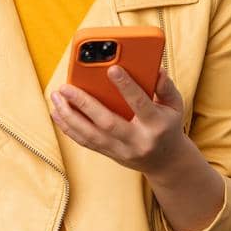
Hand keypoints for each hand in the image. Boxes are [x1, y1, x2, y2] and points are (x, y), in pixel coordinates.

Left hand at [49, 66, 191, 175]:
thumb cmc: (168, 126)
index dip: (127, 87)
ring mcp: (121, 150)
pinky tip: (57, 113)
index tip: (112, 69)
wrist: (165, 161)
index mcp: (156, 125)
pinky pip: (85, 142)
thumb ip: (165, 87)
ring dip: (69, 116)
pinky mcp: (109, 154)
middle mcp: (137, 140)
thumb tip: (155, 69)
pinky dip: (69, 128)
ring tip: (56, 98)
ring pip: (90, 135)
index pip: (140, 104)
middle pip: (107, 123)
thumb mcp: (174, 106)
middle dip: (84, 104)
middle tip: (65, 87)